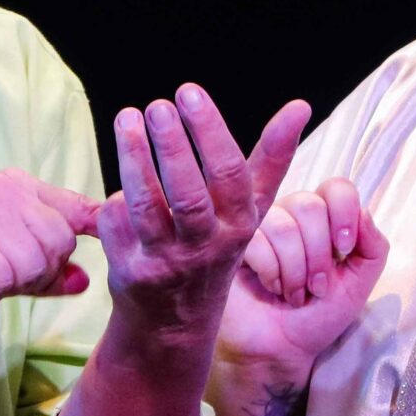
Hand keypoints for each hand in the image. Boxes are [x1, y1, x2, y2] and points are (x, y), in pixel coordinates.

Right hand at [0, 169, 102, 309]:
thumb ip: (42, 273)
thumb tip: (84, 280)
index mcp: (19, 188)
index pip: (77, 208)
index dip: (96, 227)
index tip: (104, 236)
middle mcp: (7, 188)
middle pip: (60, 246)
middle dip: (34, 277)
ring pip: (33, 265)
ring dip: (3, 287)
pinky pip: (0, 279)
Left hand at [101, 85, 311, 343]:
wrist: (175, 324)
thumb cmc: (216, 246)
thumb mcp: (250, 209)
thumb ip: (272, 158)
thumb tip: (301, 105)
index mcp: (239, 225)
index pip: (229, 174)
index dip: (209, 131)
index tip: (189, 91)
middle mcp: (206, 246)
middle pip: (188, 193)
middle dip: (172, 145)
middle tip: (157, 106)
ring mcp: (166, 261)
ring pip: (145, 206)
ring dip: (134, 158)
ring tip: (127, 118)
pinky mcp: (130, 272)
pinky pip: (117, 223)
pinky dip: (115, 198)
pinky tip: (120, 178)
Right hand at [215, 179, 388, 377]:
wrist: (282, 350)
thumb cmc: (318, 316)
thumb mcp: (358, 285)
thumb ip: (373, 248)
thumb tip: (364, 212)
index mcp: (322, 219)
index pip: (336, 188)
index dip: (344, 214)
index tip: (344, 249)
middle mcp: (290, 215)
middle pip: (310, 205)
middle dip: (319, 256)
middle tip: (318, 287)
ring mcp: (260, 227)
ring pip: (284, 226)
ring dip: (296, 271)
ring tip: (295, 295)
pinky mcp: (234, 244)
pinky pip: (257, 242)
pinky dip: (272, 274)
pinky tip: (272, 289)